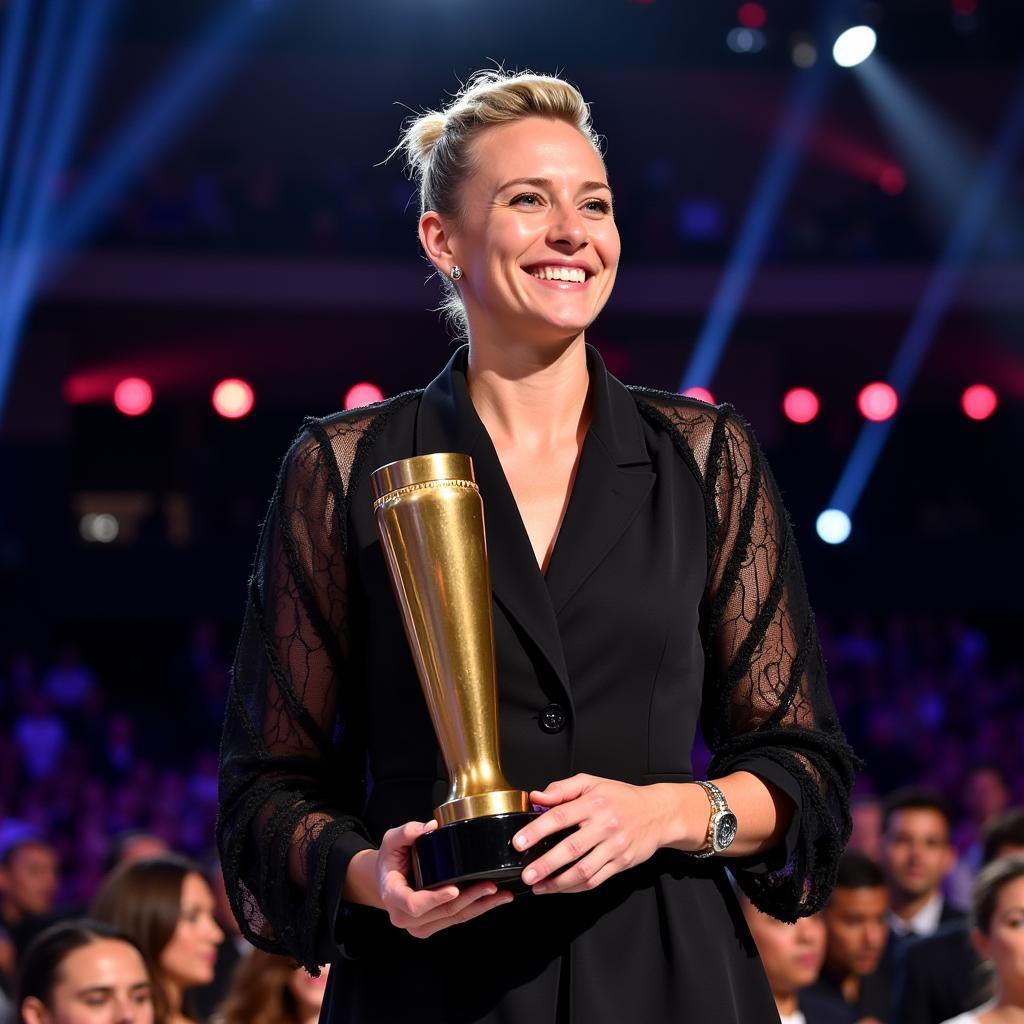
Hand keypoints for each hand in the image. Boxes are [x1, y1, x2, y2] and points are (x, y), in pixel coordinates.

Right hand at [374, 820, 513, 937]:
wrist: (386, 879)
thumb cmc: (390, 860)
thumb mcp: (392, 840)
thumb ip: (408, 831)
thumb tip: (431, 826)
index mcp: (393, 896)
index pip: (414, 903)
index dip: (435, 898)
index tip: (454, 888)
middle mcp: (405, 916)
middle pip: (442, 912)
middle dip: (469, 899)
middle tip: (490, 885)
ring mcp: (419, 925)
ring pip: (453, 919)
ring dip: (479, 907)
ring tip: (500, 894)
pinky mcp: (432, 926)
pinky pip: (456, 920)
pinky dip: (476, 910)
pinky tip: (492, 900)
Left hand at [512, 774, 676, 894]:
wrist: (657, 813)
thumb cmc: (621, 797)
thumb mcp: (591, 783)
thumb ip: (562, 789)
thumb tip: (536, 797)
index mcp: (593, 803)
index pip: (560, 816)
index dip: (537, 830)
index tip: (519, 843)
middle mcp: (605, 825)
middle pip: (571, 848)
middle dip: (545, 864)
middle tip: (526, 874)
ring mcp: (614, 846)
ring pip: (583, 870)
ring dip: (558, 883)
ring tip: (539, 886)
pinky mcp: (622, 863)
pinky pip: (595, 880)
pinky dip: (575, 888)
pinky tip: (560, 889)